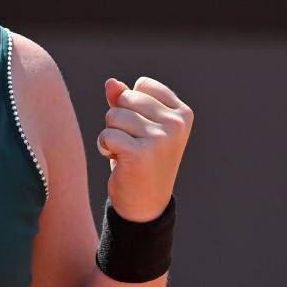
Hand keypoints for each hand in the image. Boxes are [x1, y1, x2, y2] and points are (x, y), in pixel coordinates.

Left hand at [95, 76, 192, 222]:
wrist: (145, 204)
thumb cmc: (140, 159)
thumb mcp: (137, 125)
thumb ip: (125, 100)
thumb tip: (110, 82)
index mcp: (182, 113)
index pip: (142, 85)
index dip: (131, 104)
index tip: (142, 129)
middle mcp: (176, 124)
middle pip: (126, 98)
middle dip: (119, 119)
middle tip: (131, 143)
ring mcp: (161, 138)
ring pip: (113, 115)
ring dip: (111, 134)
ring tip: (125, 152)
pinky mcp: (141, 153)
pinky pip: (106, 134)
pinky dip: (104, 146)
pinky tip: (118, 160)